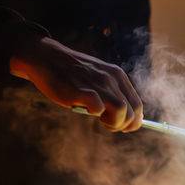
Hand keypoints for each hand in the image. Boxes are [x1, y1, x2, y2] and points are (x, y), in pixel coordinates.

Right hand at [10, 37, 142, 131]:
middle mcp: (112, 79)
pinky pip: (98, 107)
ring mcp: (98, 84)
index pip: (137, 104)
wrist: (46, 58)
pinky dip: (96, 113)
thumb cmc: (71, 73)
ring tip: (101, 120)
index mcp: (118, 76)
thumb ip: (111, 92)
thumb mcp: (98, 77)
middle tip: (108, 125)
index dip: (133, 120)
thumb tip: (125, 114)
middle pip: (133, 110)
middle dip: (125, 125)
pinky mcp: (83, 90)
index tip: (122, 125)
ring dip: (114, 123)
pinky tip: (87, 110)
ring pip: (122, 110)